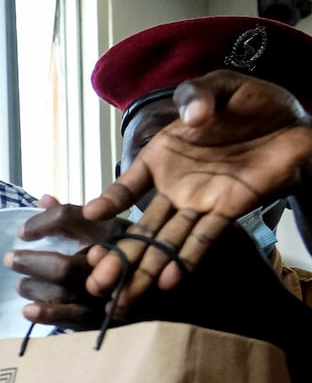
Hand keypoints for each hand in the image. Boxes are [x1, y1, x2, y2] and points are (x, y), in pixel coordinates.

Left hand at [6, 196, 119, 330]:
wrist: (169, 291)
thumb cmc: (131, 251)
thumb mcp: (109, 226)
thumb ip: (74, 215)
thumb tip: (43, 200)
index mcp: (111, 231)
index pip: (68, 219)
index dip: (40, 223)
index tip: (21, 233)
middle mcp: (111, 261)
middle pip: (63, 266)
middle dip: (31, 263)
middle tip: (10, 259)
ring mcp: (108, 292)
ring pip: (64, 292)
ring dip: (35, 288)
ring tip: (20, 285)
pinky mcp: (106, 317)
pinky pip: (74, 317)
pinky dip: (49, 313)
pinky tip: (28, 310)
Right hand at [83, 70, 311, 312]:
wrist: (298, 123)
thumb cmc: (256, 103)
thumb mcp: (219, 86)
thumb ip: (197, 94)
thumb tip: (192, 118)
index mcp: (163, 156)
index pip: (128, 185)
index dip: (110, 200)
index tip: (91, 215)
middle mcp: (176, 186)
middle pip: (141, 227)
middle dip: (118, 256)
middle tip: (96, 282)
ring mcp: (200, 202)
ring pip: (165, 240)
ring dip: (145, 268)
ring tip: (122, 295)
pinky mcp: (229, 211)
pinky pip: (203, 239)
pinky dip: (187, 259)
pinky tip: (169, 280)